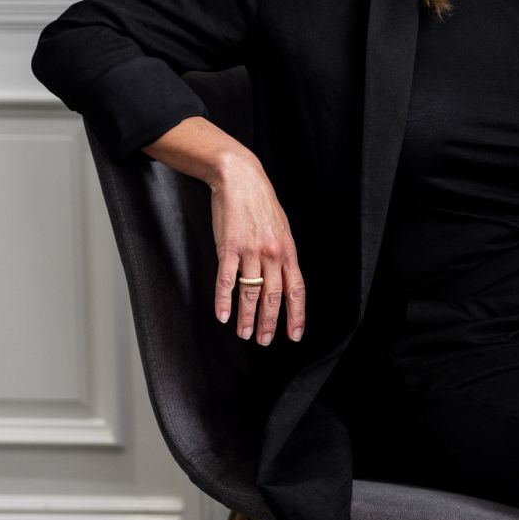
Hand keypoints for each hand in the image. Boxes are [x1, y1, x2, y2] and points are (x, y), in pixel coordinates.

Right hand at [209, 156, 305, 344]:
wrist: (240, 178)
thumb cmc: (261, 203)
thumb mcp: (282, 228)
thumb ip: (283, 254)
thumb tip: (284, 278)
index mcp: (288, 251)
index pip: (296, 290)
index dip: (296, 315)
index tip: (294, 334)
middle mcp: (272, 254)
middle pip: (273, 297)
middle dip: (270, 323)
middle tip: (264, 341)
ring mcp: (250, 251)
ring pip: (250, 292)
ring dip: (247, 317)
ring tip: (245, 335)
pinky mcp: (228, 247)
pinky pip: (226, 280)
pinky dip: (223, 300)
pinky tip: (222, 316)